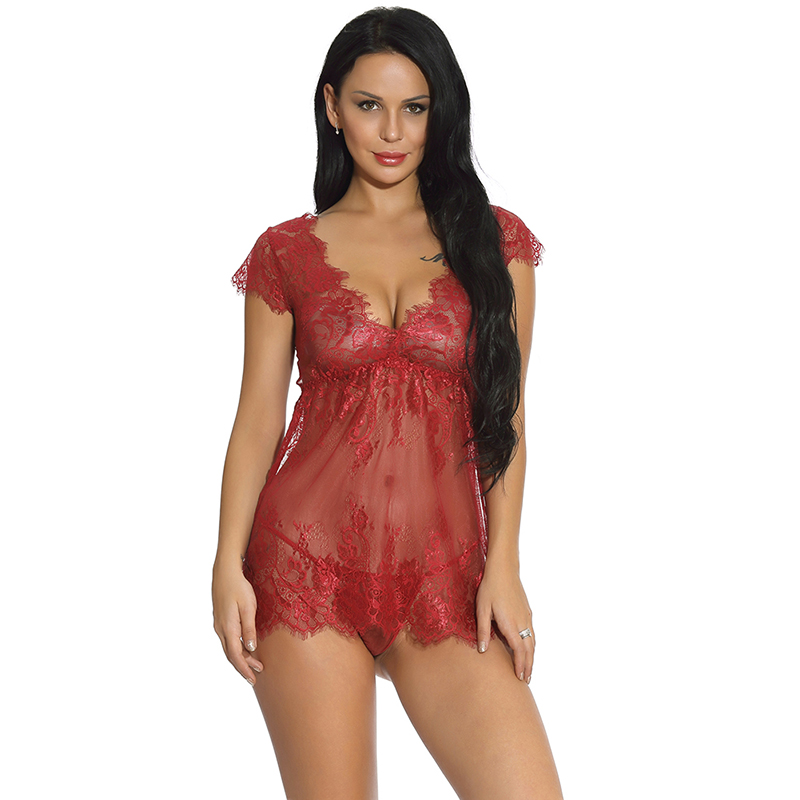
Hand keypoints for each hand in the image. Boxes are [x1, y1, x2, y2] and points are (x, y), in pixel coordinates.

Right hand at [212, 561, 263, 685]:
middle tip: (256, 676)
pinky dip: (237, 648)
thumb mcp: (248, 606)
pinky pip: (228, 639)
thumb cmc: (239, 587)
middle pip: (231, 654)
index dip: (244, 668)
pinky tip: (246, 647)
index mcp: (227, 627)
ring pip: (229, 647)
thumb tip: (251, 648)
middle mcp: (220, 629)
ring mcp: (219, 624)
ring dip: (241, 657)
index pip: (235, 655)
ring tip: (255, 664)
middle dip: (243, 666)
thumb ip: (249, 627)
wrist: (225, 572)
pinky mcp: (220, 619)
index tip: (253, 678)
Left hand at [475, 557, 534, 683]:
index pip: (519, 650)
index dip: (520, 665)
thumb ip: (483, 630)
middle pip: (530, 649)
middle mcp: (522, 622)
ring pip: (533, 641)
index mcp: (511, 624)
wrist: (504, 569)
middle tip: (526, 680)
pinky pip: (532, 632)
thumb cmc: (490, 588)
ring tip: (528, 668)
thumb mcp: (482, 609)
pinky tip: (528, 648)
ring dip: (532, 656)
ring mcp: (526, 616)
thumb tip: (483, 650)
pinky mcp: (527, 611)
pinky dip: (532, 645)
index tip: (520, 678)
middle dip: (529, 665)